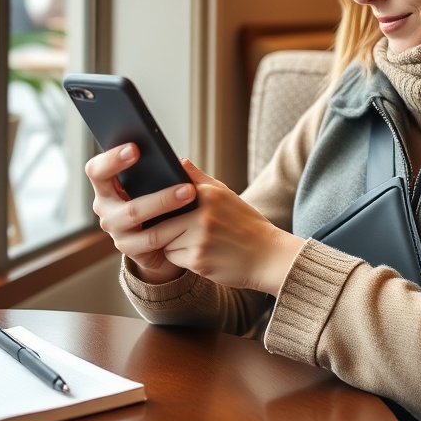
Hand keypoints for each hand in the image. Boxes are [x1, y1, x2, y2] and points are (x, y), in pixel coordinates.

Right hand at [85, 143, 190, 284]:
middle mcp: (105, 207)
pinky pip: (149, 239)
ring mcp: (115, 229)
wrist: (161, 242)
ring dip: (163, 202)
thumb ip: (161, 171)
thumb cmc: (158, 204)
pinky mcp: (127, 248)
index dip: (111, 158)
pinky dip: (170, 229)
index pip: (96, 169)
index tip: (135, 148)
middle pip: (115, 194)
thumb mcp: (156, 185)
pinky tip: (188, 220)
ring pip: (134, 214)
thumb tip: (181, 163)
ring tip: (189, 192)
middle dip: (141, 178)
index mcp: (106, 186)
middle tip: (177, 177)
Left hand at [85, 145, 302, 295]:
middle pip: (160, 219)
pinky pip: (173, 257)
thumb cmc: (245, 224)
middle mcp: (202, 213)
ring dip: (171, 243)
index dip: (158, 200)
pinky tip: (202, 255)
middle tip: (173, 227)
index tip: (151, 202)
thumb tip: (177, 161)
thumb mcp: (224, 195)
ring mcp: (199, 238)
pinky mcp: (198, 260)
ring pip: (163, 240)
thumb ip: (198, 178)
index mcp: (207, 193)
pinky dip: (180, 258)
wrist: (269, 257)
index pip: (167, 192)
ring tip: (196, 241)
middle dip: (161, 225)